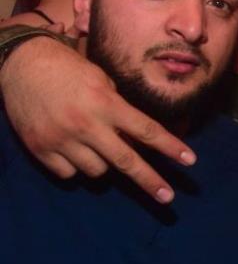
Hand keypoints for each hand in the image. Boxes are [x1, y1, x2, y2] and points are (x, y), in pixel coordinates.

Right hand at [0, 36, 194, 202]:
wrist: (22, 64)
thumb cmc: (69, 69)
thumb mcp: (101, 81)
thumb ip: (119, 110)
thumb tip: (136, 139)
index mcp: (106, 104)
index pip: (146, 130)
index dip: (170, 147)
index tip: (189, 161)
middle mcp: (86, 124)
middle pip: (126, 161)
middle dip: (150, 181)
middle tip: (168, 198)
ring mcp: (61, 140)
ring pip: (97, 171)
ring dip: (104, 163)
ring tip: (95, 143)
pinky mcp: (40, 150)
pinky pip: (69, 174)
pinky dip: (75, 166)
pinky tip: (71, 148)